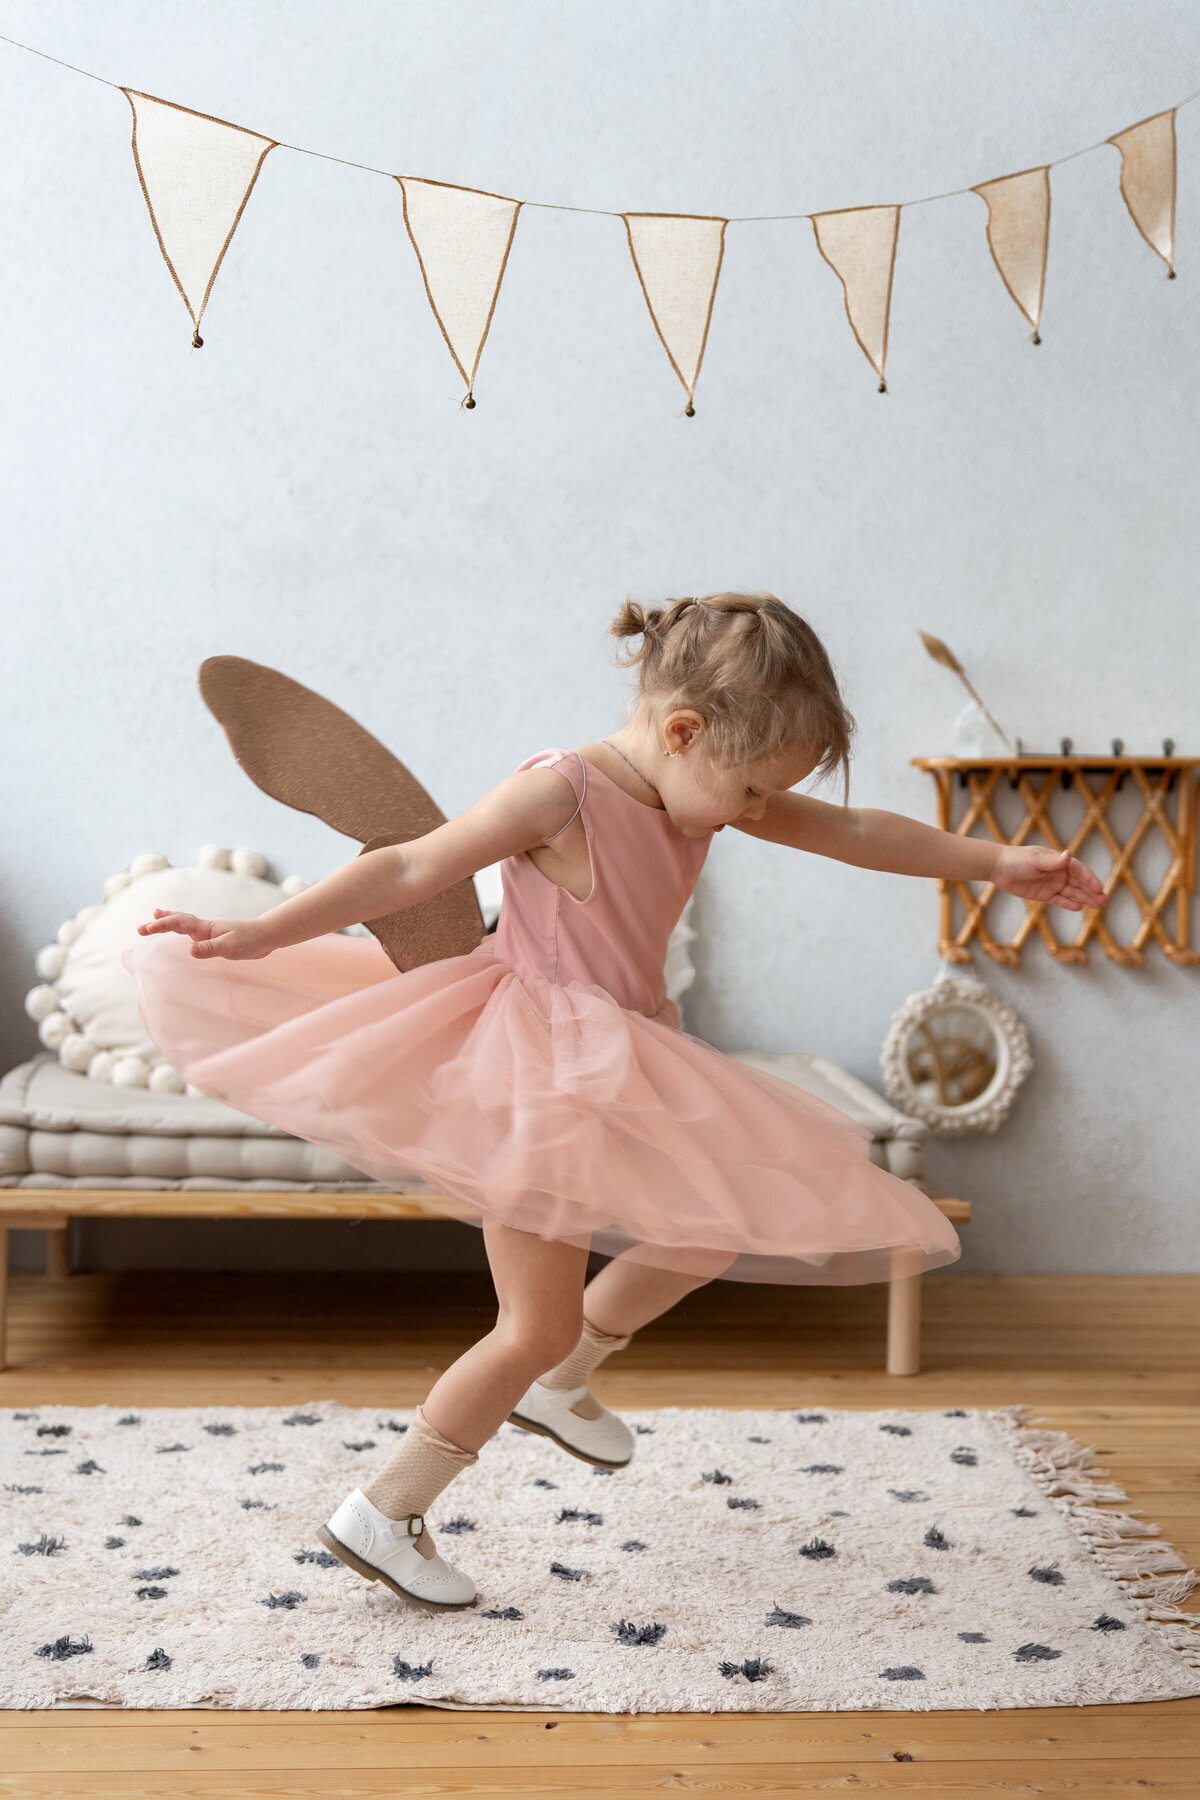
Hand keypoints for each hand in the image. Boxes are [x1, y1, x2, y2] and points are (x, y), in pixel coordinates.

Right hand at [136, 910, 273, 959]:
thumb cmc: (250, 941)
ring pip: (183, 925)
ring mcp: (208, 933)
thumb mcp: (230, 946)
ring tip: (153, 921)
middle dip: (159, 924)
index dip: (162, 925)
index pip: (179, 923)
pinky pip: (192, 934)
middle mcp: (204, 928)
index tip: (146, 928)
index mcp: (206, 928)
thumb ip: (210, 948)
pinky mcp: (213, 939)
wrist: (266, 936)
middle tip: (140, 929)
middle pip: (177, 921)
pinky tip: (181, 936)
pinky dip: (181, 931)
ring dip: (168, 923)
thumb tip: (190, 950)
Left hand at [991, 846, 1107, 911]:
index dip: (1090, 879)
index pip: (1079, 871)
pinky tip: (1079, 907)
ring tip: (1098, 906)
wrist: (998, 867)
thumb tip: (1068, 855)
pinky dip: (1068, 903)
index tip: (1099, 889)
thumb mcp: (1034, 859)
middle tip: (1104, 901)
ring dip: (1085, 898)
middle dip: (1092, 892)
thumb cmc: (1017, 859)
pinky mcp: (1043, 894)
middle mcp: (1058, 872)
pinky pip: (1059, 900)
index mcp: (1059, 861)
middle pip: (1079, 883)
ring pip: (1072, 893)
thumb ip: (1051, 861)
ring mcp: (1051, 884)